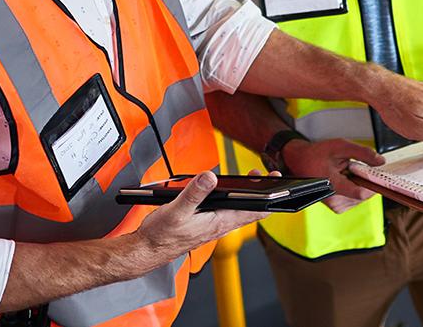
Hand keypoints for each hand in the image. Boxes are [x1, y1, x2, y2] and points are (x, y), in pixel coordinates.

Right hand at [133, 172, 267, 257]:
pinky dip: (231, 200)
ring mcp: (214, 225)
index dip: (269, 197)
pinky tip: (226, 191)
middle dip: (258, 190)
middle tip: (260, 173)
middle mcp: (220, 225)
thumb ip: (194, 193)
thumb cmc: (161, 236)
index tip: (275, 180)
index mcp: (219, 222)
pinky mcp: (206, 225)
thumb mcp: (176, 210)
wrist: (147, 250)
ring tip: (249, 178)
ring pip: (238, 210)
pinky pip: (226, 211)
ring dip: (245, 194)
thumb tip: (210, 177)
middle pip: (250, 209)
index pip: (255, 211)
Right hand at [284, 138, 383, 213]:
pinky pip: (354, 199)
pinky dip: (354, 188)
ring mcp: (335, 205)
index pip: (362, 193)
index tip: (378, 174)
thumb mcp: (341, 146)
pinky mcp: (336, 206)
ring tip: (347, 172)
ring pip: (360, 198)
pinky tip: (345, 178)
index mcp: (333, 186)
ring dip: (359, 184)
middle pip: (364, 196)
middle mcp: (334, 200)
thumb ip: (362, 153)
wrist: (299, 161)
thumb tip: (380, 162)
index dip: (373, 183)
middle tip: (357, 168)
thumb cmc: (316, 154)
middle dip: (365, 181)